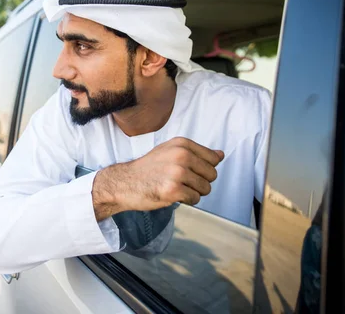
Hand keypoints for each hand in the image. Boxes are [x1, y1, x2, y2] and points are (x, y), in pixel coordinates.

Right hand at [92, 137, 223, 220]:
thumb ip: (196, 152)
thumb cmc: (147, 168)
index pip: (213, 158)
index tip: (190, 170)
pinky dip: (187, 201)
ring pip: (205, 188)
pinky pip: (195, 199)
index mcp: (182, 144)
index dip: (204, 168)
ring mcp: (177, 173)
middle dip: (200, 182)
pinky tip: (173, 195)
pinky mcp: (173, 190)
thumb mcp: (170, 151)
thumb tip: (220, 155)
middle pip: (212, 175)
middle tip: (182, 182)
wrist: (124, 182)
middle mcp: (181, 156)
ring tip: (176, 188)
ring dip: (194, 192)